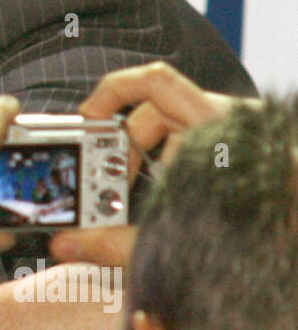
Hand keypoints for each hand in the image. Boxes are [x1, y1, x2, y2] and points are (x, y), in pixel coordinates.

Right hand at [51, 62, 243, 271]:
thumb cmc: (263, 237)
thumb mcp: (177, 242)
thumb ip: (115, 245)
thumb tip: (67, 246)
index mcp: (216, 130)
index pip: (154, 83)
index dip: (112, 93)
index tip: (88, 119)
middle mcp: (229, 125)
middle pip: (156, 113)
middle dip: (126, 147)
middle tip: (110, 182)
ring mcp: (239, 140)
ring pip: (177, 134)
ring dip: (151, 165)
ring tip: (145, 203)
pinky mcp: (247, 157)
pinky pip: (200, 150)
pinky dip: (178, 173)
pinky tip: (177, 208)